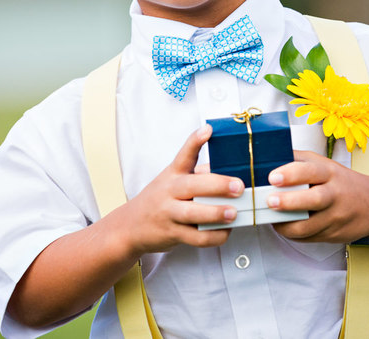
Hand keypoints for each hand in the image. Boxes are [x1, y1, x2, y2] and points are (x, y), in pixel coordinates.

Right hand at [121, 124, 244, 252]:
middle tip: (238, 186)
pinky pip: (195, 237)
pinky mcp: (171, 234)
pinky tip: (225, 232)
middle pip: (192, 185)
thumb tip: (230, 173)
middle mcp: (170, 191)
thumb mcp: (172, 181)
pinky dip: (213, 236)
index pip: (184, 154)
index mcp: (173, 173)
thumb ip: (198, 176)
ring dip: (215, 213)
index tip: (208, 130)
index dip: (195, 141)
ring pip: (192, 213)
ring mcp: (169, 213)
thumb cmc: (160, 199)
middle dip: (218, 185)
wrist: (130, 226)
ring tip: (233, 213)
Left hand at [265, 149, 368, 242]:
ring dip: (286, 225)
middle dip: (289, 201)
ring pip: (309, 226)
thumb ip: (299, 160)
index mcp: (331, 173)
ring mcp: (337, 217)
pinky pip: (310, 238)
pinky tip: (285, 226)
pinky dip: (294, 234)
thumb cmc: (342, 182)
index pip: (311, 171)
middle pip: (314, 199)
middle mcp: (336, 194)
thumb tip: (271, 157)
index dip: (291, 174)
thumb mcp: (324, 164)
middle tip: (270, 201)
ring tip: (272, 219)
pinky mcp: (335, 235)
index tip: (273, 177)